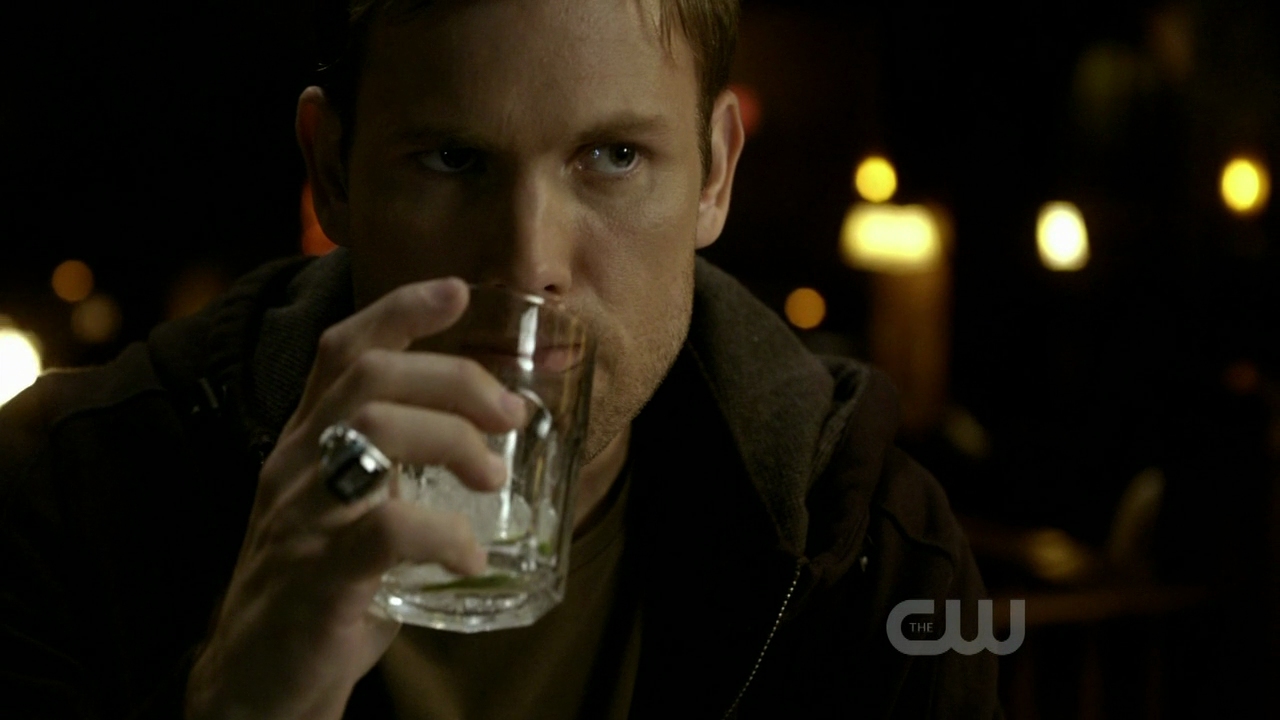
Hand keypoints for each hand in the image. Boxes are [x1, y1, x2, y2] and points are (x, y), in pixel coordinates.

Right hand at [184, 278, 527, 719]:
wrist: (256, 685)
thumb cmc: (320, 595)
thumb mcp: (353, 516)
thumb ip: (402, 476)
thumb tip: (492, 450)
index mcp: (306, 444)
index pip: (342, 351)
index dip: (400, 310)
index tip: (459, 292)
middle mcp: (294, 465)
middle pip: (370, 377)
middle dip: (455, 378)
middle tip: (512, 416)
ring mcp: (299, 516)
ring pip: (373, 430)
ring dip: (453, 441)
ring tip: (492, 479)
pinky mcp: (314, 574)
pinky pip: (385, 527)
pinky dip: (444, 533)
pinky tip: (468, 557)